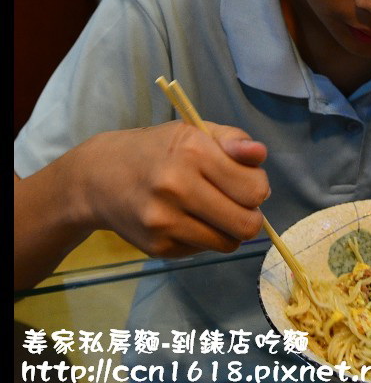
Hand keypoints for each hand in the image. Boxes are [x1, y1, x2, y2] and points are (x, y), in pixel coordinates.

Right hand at [77, 120, 269, 259]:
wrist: (99, 177)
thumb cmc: (156, 150)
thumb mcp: (193, 132)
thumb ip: (233, 140)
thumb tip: (260, 154)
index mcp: (193, 152)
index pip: (253, 189)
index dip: (257, 187)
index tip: (246, 182)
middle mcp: (177, 187)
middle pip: (246, 224)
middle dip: (249, 215)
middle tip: (236, 203)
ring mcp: (165, 221)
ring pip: (227, 243)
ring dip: (228, 230)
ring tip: (212, 211)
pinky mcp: (157, 248)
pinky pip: (202, 250)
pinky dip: (203, 238)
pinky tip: (186, 220)